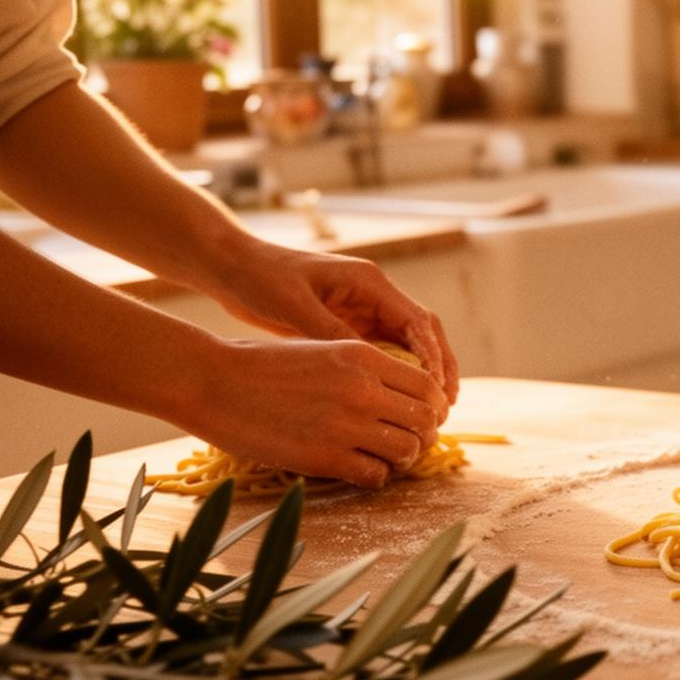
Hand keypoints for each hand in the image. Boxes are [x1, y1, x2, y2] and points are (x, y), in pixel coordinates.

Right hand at [177, 338, 450, 483]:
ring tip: (386, 459)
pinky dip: (376, 477)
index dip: (432, 407)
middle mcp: (363, 389)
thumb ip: (361, 368)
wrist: (211, 381)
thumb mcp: (321, 348)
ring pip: (407, 450)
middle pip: (425, 421)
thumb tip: (395, 391)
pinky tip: (361, 471)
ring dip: (403, 459)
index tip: (422, 418)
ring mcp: (345, 425)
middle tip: (410, 443)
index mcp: (363, 356)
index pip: (427, 387)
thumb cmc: (259, 363)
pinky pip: (375, 476)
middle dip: (424, 435)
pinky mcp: (324, 457)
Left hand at [207, 242, 459, 401]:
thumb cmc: (261, 279)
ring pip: (409, 346)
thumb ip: (329, 331)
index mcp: (369, 282)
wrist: (234, 268)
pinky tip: (398, 404)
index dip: (434, 355)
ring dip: (423, 376)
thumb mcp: (294, 306)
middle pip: (424, 333)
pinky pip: (385, 354)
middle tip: (446, 407)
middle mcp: (374, 295)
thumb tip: (364, 365)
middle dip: (440, 369)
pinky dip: (397, 377)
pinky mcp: (350, 326)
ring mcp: (364, 311)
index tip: (438, 389)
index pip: (417, 320)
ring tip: (432, 412)